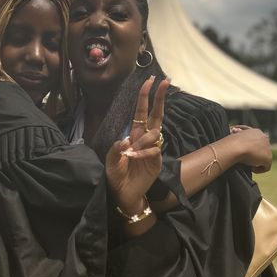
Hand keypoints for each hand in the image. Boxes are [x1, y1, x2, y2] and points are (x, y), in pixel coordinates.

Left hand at [105, 77, 169, 213]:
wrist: (123, 195)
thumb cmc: (116, 176)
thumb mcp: (110, 160)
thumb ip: (116, 149)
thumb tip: (127, 139)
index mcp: (134, 135)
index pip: (142, 112)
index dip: (146, 97)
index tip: (150, 80)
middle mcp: (145, 140)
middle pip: (156, 115)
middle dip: (160, 97)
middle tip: (166, 81)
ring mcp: (153, 150)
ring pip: (155, 133)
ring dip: (142, 139)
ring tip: (130, 152)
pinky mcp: (157, 162)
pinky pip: (154, 151)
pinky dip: (143, 152)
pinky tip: (134, 157)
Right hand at [230, 127, 271, 172]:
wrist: (236, 146)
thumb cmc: (231, 142)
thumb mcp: (233, 139)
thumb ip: (238, 141)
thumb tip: (233, 134)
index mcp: (256, 132)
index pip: (256, 140)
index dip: (250, 147)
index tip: (243, 152)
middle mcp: (264, 138)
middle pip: (262, 149)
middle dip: (255, 154)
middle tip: (246, 160)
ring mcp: (267, 148)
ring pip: (264, 158)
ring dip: (256, 162)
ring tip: (247, 165)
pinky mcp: (268, 158)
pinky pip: (266, 167)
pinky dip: (258, 169)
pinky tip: (251, 169)